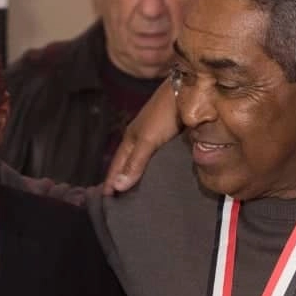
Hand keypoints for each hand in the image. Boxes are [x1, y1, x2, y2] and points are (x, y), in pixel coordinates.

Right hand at [104, 78, 179, 193]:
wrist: (189, 92)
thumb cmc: (164, 114)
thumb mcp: (147, 139)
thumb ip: (135, 162)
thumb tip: (117, 187)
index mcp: (131, 139)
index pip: (116, 165)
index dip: (110, 181)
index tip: (106, 201)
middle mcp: (141, 140)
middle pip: (128, 165)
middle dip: (123, 181)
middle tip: (122, 204)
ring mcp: (156, 139)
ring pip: (144, 163)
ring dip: (140, 177)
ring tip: (141, 196)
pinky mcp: (171, 139)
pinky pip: (159, 160)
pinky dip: (156, 171)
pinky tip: (161, 179)